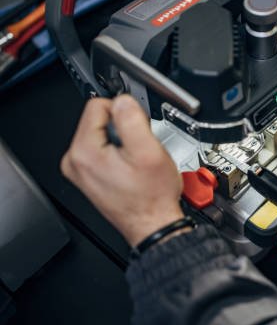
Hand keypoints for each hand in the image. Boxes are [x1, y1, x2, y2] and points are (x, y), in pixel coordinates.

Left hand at [61, 95, 183, 246]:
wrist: (153, 224)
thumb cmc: (151, 197)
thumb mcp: (148, 151)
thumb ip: (132, 119)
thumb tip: (122, 101)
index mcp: (84, 152)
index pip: (97, 105)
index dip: (124, 113)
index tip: (137, 129)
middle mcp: (75, 161)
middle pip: (99, 119)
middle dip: (123, 129)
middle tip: (139, 150)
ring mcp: (80, 170)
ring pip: (102, 134)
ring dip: (123, 142)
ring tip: (136, 162)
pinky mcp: (89, 175)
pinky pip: (103, 149)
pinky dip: (120, 153)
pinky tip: (131, 168)